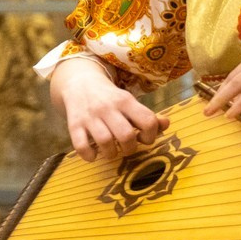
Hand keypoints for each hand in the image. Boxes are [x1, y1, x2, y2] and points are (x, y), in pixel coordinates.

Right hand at [49, 55, 167, 162]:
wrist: (80, 84)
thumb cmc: (110, 99)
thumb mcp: (130, 102)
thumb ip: (148, 116)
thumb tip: (166, 124)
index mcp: (125, 101)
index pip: (147, 121)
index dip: (151, 135)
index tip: (144, 138)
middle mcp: (108, 108)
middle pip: (126, 135)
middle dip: (130, 148)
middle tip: (127, 148)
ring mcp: (90, 117)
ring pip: (104, 142)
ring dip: (111, 153)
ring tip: (111, 152)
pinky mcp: (74, 125)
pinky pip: (81, 146)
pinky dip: (89, 155)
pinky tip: (93, 154)